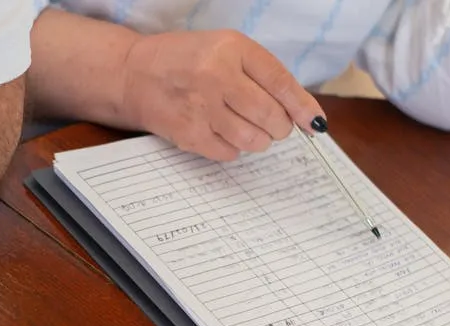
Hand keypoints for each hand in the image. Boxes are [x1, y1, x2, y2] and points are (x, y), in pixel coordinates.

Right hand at [121, 30, 324, 160]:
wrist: (134, 74)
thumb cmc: (188, 61)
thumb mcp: (226, 51)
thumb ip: (265, 76)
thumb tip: (306, 116)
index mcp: (231, 48)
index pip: (280, 83)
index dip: (303, 107)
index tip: (315, 124)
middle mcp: (216, 75)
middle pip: (271, 117)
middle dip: (279, 126)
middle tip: (271, 123)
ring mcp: (201, 107)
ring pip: (254, 140)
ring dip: (258, 139)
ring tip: (243, 125)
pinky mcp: (189, 133)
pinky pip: (230, 153)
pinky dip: (233, 147)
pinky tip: (219, 131)